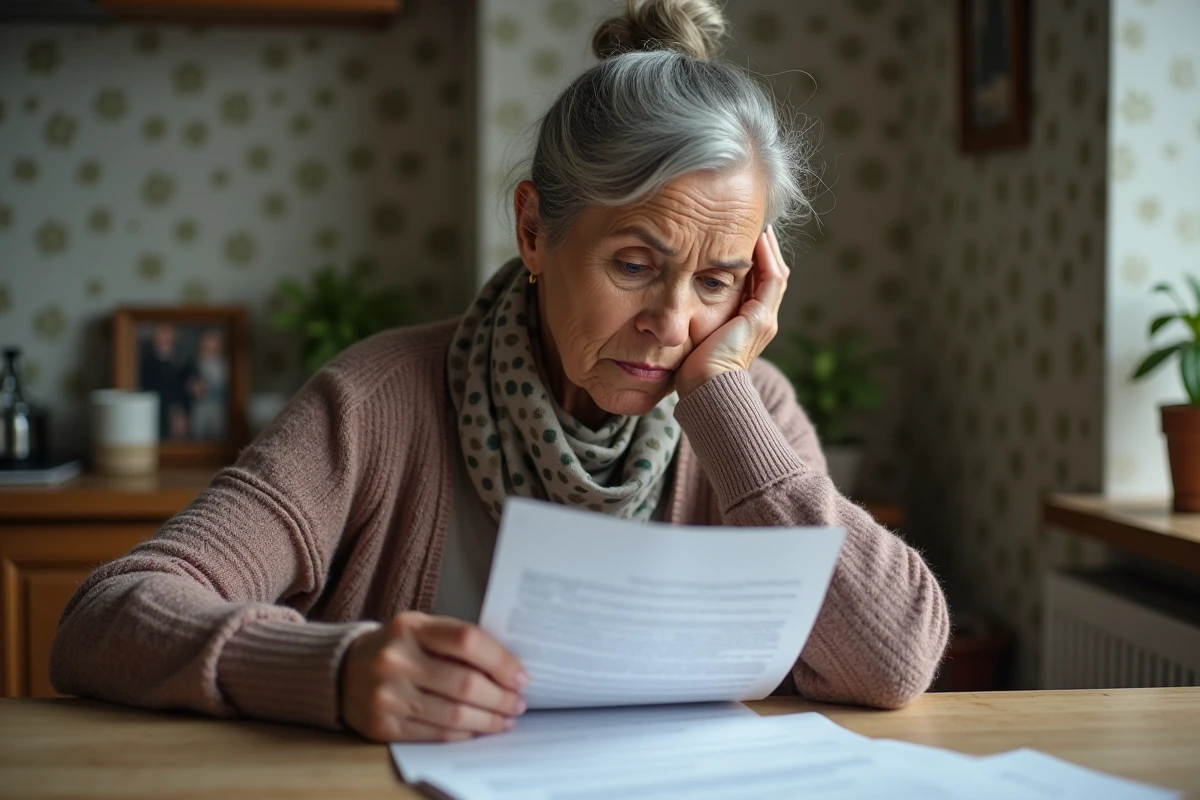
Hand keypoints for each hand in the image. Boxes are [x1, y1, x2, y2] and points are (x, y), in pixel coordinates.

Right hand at [339, 612, 527, 742]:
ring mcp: (388, 696)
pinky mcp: (383, 726)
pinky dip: (463, 734)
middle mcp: (396, 660)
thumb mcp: (419, 628)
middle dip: (500, 698)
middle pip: (465, 684)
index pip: (467, 641)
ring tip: (505, 719)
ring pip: (454, 715)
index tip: (520, 677)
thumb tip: (506, 667)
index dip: (501, 661)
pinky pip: (435, 734)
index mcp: (411, 628)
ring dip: (488, 721)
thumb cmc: (394, 647)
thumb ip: (456, 639)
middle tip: (518, 703)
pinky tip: (477, 729)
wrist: (340, 671)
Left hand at [675, 224, 789, 397]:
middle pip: (770, 275)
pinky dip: (767, 256)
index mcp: (750, 325)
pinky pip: (771, 278)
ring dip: (767, 247)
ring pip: (775, 273)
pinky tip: (758, 237)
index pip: (757, 284)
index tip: (738, 238)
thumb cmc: (694, 371)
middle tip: (753, 224)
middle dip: (763, 249)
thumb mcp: (696, 337)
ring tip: (758, 225)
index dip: (753, 260)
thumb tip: (675, 302)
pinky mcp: (760, 318)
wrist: (706, 390)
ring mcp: (765, 319)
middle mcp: (763, 321)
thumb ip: (696, 319)